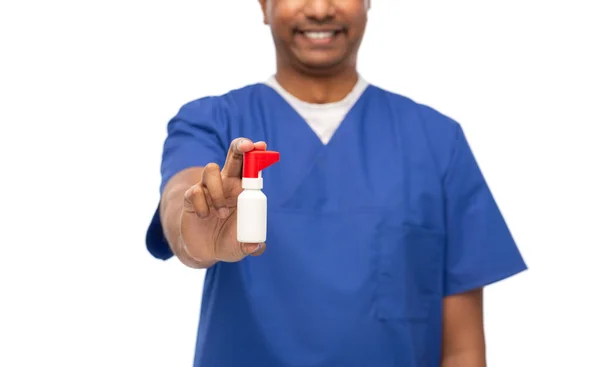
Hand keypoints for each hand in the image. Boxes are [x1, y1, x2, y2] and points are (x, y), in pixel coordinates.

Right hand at [179, 138, 266, 262]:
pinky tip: (205, 217)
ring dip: (217, 191)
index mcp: (242, 190)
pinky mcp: (191, 197)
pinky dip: (202, 205)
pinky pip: (195, 191)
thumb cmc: (228, 242)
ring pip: (210, 170)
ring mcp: (208, 188)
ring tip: (221, 214)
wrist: (204, 251)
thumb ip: (252, 246)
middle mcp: (226, 184)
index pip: (250, 167)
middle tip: (247, 146)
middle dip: (240, 146)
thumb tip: (256, 246)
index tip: (261, 146)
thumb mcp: (242, 246)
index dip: (255, 153)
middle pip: (234, 156)